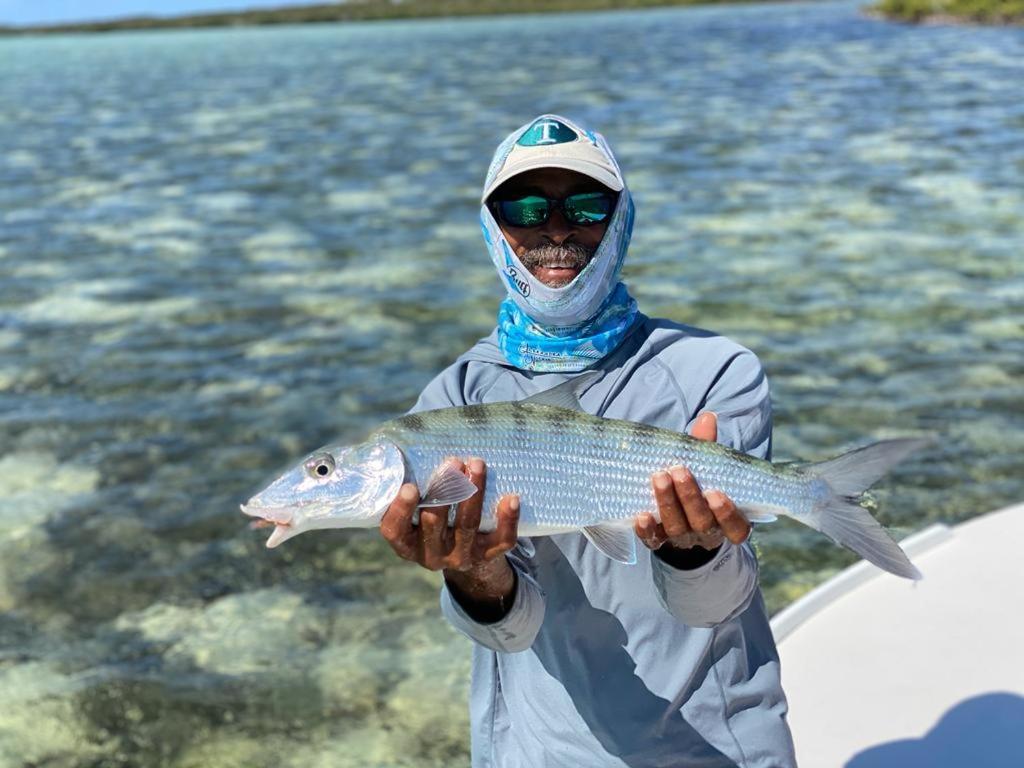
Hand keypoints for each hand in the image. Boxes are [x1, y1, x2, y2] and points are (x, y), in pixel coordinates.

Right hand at [380, 457, 519, 620]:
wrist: (465, 556)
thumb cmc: (434, 520)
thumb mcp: (416, 514)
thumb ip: (414, 490)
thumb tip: (410, 445)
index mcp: (406, 543)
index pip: (394, 531)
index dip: (400, 511)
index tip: (409, 487)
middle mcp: (431, 554)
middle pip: (434, 522)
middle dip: (444, 490)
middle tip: (453, 462)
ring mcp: (460, 557)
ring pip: (467, 525)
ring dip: (474, 493)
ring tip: (477, 464)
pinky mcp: (487, 556)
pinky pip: (501, 541)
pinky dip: (507, 520)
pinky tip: (512, 498)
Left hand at [634, 412, 750, 555]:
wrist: (677, 516)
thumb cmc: (698, 484)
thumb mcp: (705, 467)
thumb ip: (706, 446)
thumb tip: (708, 417)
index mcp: (726, 519)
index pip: (736, 527)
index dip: (727, 514)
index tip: (715, 492)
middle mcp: (706, 533)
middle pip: (702, 523)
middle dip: (690, 497)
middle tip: (679, 471)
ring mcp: (681, 539)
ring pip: (677, 528)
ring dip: (668, 503)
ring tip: (659, 477)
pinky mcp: (658, 541)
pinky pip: (653, 541)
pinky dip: (647, 529)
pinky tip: (641, 515)